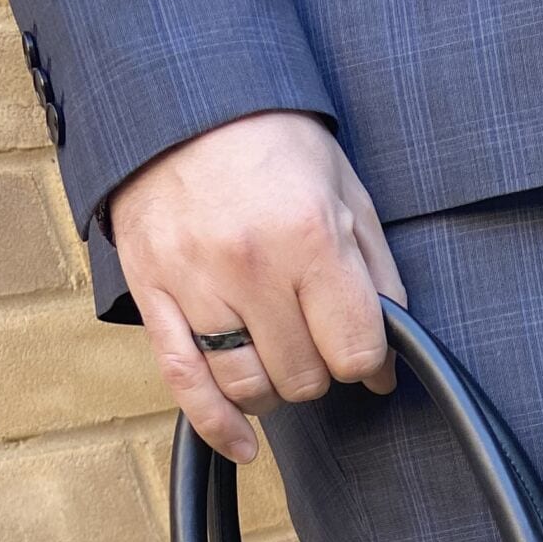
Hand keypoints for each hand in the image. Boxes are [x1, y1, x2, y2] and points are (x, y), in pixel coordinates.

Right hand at [110, 110, 406, 463]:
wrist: (182, 97)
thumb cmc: (272, 143)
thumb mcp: (346, 192)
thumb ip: (376, 277)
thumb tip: (389, 360)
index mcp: (308, 236)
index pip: (354, 351)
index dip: (365, 359)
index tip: (360, 347)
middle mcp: (251, 265)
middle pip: (304, 378)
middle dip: (319, 368)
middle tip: (313, 333)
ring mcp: (196, 283)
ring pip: (250, 388)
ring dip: (273, 388)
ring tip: (276, 353)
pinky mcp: (153, 293)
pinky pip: (185, 382)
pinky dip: (216, 425)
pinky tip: (243, 444)